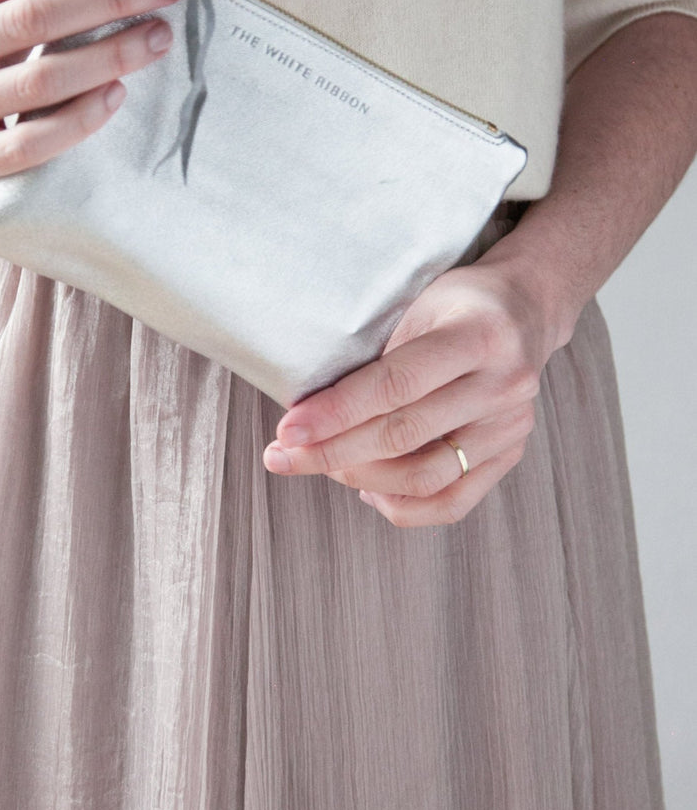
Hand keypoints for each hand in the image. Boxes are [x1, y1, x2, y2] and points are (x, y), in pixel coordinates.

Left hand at [261, 255, 570, 527]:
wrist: (525, 310)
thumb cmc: (457, 304)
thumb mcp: (418, 306)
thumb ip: (377, 358)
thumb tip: (310, 416)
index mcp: (479, 335)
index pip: (394, 385)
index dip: (335, 413)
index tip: (287, 432)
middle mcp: (503, 385)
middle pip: (403, 435)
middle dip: (332, 452)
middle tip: (283, 457)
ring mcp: (511, 426)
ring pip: (424, 477)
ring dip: (360, 478)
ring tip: (321, 465)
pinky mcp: (510, 454)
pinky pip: (451, 502)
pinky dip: (401, 506)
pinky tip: (366, 489)